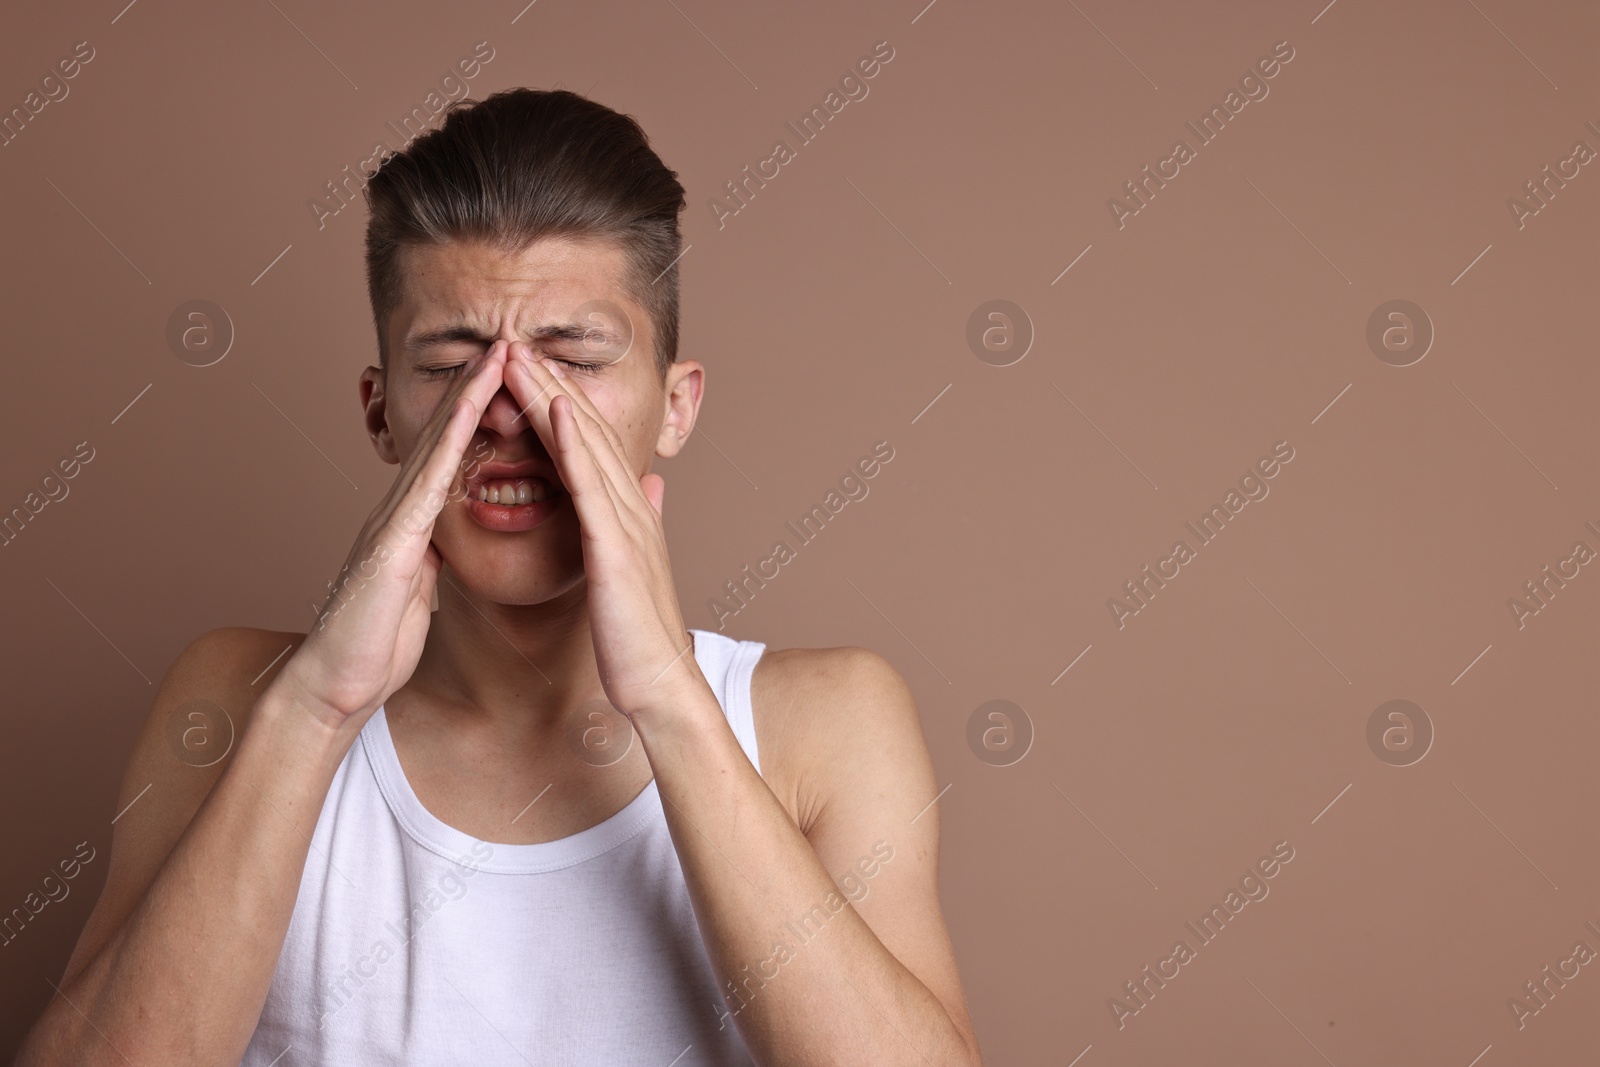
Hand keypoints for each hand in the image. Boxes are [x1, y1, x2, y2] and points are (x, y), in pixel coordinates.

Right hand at [279, 342, 510, 728]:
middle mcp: (399, 510)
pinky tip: (469, 418)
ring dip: (467, 398)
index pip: (451, 455)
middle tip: (509, 339)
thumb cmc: (374, 643)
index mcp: (412, 523)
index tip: (512, 377)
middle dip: (476, 386)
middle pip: (443, 435)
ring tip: (498, 355)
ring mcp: (391, 522)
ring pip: (435, 446)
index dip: (479, 413)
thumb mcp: (415, 592)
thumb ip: (427, 559)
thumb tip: (441, 542)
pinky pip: (426, 485)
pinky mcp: (391, 544)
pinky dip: (449, 446)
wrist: (334, 685)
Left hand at [503, 340, 703, 719]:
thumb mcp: (632, 572)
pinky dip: (576, 445)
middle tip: (515, 341)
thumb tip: (648, 491)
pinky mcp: (617, 548)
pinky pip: (592, 487)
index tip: (527, 369)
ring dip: (557, 397)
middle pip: (587, 432)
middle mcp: (631, 508)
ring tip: (525, 355)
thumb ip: (636, 527)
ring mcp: (627, 525)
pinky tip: (559, 411)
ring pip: (588, 446)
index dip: (559, 403)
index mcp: (627, 515)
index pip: (589, 446)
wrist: (661, 686)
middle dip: (551, 384)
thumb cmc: (637, 639)